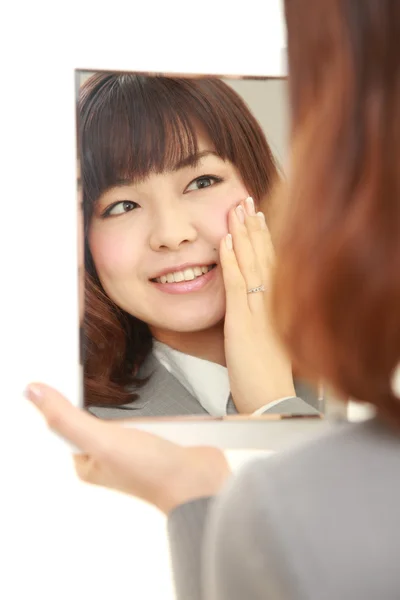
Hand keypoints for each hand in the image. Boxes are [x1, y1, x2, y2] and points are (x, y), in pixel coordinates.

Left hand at [25, 384, 230, 513]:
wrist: (200, 482)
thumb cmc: (152, 472)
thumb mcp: (102, 440)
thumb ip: (67, 417)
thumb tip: (33, 393)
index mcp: (87, 460)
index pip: (66, 422)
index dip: (66, 396)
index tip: (70, 370)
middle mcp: (108, 454)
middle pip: (95, 412)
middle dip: (101, 395)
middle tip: (102, 373)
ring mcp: (134, 445)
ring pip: (124, 410)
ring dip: (129, 399)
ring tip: (130, 384)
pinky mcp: (157, 437)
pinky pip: (147, 412)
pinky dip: (151, 403)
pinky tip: (154, 396)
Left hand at [220, 196, 295, 412]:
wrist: (272, 399)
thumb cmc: (268, 376)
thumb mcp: (269, 340)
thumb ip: (260, 317)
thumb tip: (249, 304)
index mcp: (278, 305)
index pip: (272, 262)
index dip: (264, 237)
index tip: (258, 215)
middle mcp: (272, 302)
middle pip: (264, 256)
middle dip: (254, 226)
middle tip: (247, 199)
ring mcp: (259, 310)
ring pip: (251, 263)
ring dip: (242, 234)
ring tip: (236, 209)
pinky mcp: (243, 322)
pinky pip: (237, 285)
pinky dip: (230, 261)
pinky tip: (223, 241)